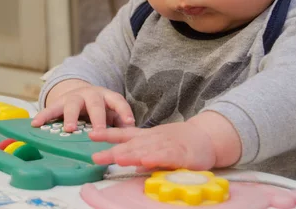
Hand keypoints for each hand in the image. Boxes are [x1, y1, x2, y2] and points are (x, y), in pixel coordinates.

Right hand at [31, 83, 134, 131]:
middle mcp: (90, 94)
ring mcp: (73, 97)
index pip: (117, 101)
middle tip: (98, 133)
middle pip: (95, 104)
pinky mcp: (58, 102)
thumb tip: (130, 137)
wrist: (78, 93)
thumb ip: (119, 123)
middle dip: (97, 118)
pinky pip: (50, 109)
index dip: (124, 110)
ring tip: (69, 129)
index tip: (129, 122)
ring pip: (72, 105)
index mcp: (106, 96)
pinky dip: (43, 116)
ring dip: (71, 117)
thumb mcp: (110, 113)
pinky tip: (36, 124)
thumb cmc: (98, 108)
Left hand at [89, 112, 240, 169]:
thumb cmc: (178, 142)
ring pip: (147, 151)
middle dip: (112, 151)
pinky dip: (157, 158)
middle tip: (96, 157)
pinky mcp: (181, 154)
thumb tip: (116, 154)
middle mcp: (153, 140)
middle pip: (130, 146)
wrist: (205, 137)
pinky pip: (167, 157)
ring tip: (117, 159)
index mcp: (146, 137)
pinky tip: (147, 162)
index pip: (124, 134)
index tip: (90, 135)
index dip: (107, 134)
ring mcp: (167, 146)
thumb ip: (137, 148)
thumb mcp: (153, 141)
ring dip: (131, 155)